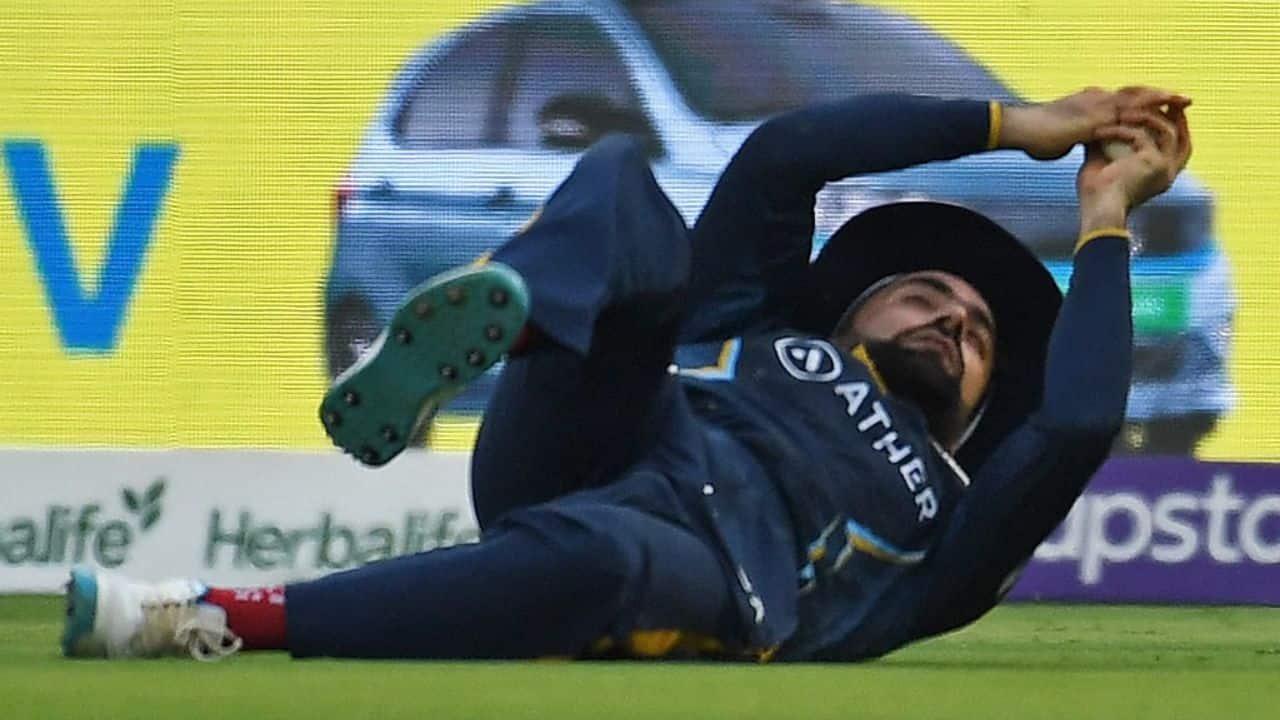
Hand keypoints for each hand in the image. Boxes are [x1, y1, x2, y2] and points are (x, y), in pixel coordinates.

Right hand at [1001, 87, 1187, 160]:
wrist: (1021, 129)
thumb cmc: (1034, 135)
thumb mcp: (1061, 136)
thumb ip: (1075, 136)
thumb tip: (1076, 142)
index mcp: (1089, 102)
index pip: (1123, 98)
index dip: (1145, 99)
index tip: (1164, 103)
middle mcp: (1096, 98)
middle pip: (1135, 93)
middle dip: (1160, 96)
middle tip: (1183, 99)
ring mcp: (1096, 105)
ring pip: (1137, 98)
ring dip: (1161, 99)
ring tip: (1182, 101)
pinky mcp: (1095, 117)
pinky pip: (1128, 114)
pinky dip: (1148, 113)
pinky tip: (1163, 117)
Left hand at [1077, 95, 1192, 232]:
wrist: (1096, 211)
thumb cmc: (1097, 195)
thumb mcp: (1104, 164)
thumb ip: (1108, 144)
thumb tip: (1098, 125)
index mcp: (1161, 175)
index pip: (1177, 145)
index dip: (1172, 125)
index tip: (1158, 109)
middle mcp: (1169, 172)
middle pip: (1182, 135)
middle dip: (1172, 114)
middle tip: (1157, 98)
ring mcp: (1165, 168)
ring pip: (1167, 130)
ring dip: (1145, 117)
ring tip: (1122, 111)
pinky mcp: (1153, 163)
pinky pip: (1141, 136)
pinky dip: (1121, 130)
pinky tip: (1101, 132)